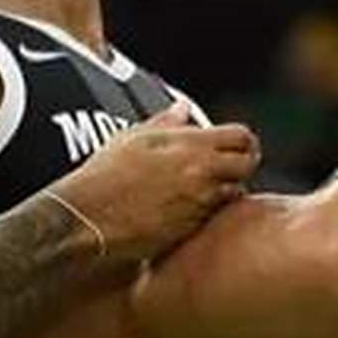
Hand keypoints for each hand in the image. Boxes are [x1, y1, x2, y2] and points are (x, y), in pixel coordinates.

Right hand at [50, 103, 259, 260]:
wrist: (89, 218)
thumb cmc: (105, 176)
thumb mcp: (133, 139)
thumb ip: (166, 122)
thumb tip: (183, 109)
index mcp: (191, 144)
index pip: (241, 136)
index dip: (242, 140)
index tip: (236, 145)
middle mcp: (203, 174)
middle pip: (248, 164)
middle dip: (243, 163)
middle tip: (229, 167)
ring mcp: (201, 203)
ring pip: (236, 192)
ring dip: (228, 189)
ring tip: (206, 188)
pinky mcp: (194, 229)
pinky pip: (216, 216)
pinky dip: (211, 210)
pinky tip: (190, 207)